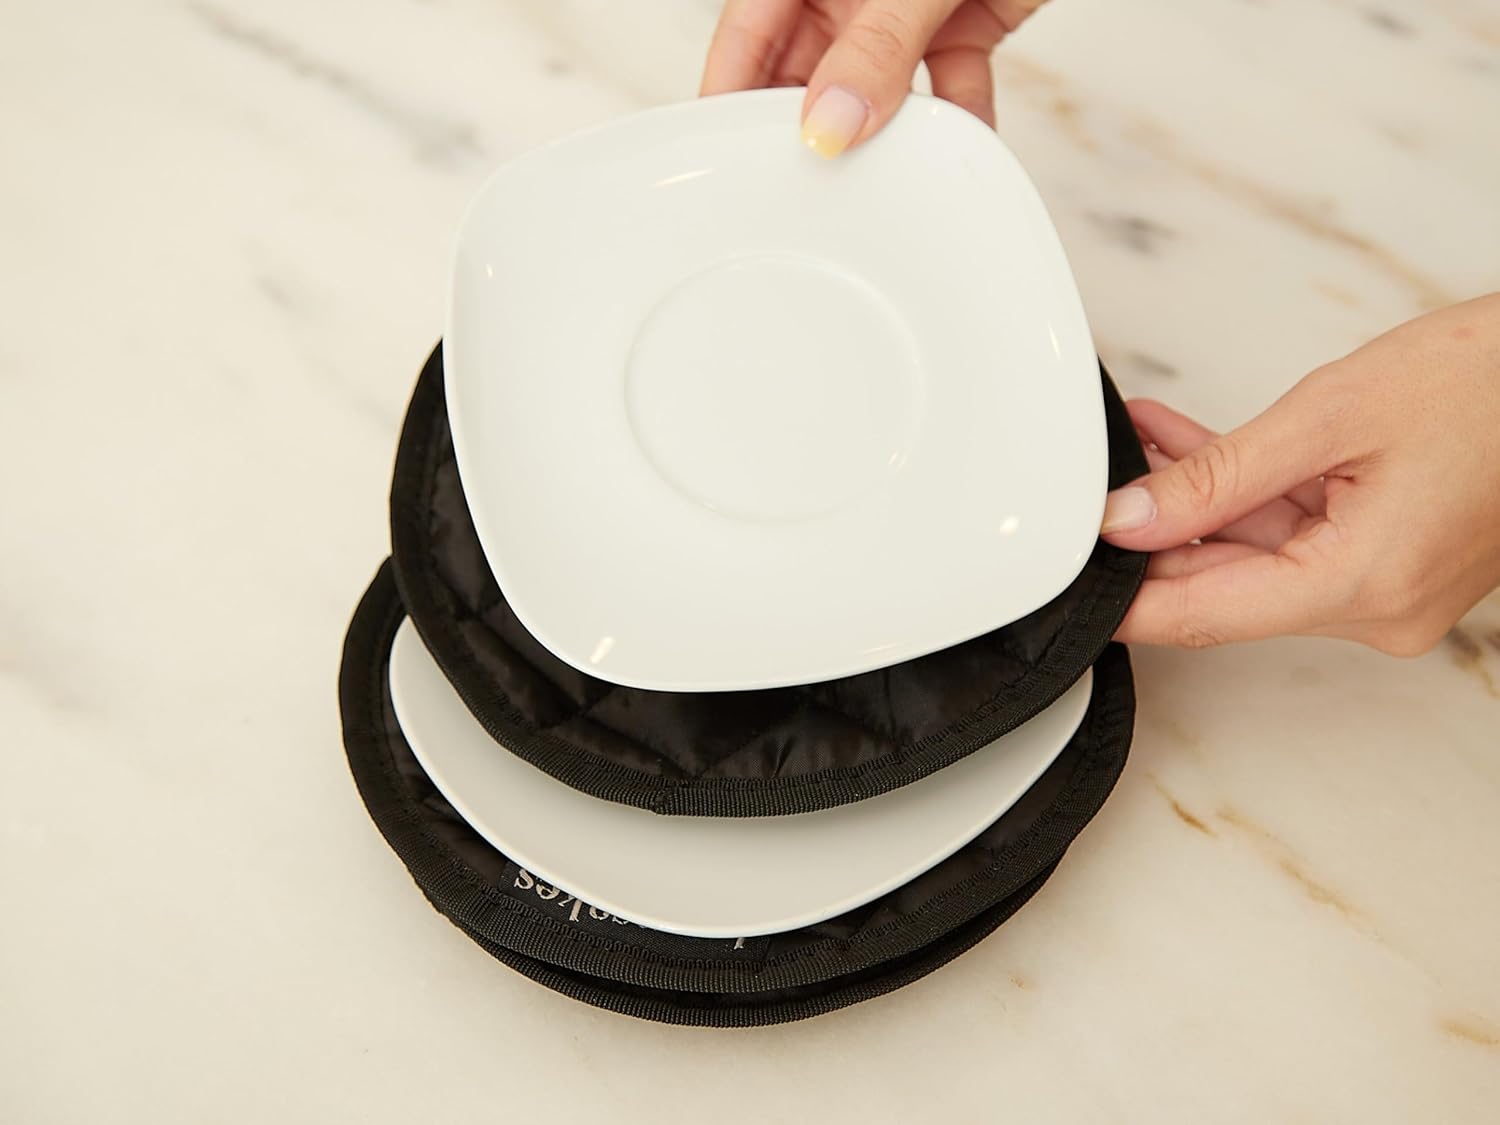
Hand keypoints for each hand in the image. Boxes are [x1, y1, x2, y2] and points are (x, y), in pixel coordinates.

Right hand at [700, 1, 1047, 156]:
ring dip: (886, 134)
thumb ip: (876, 47)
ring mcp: (903, 9)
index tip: (727, 156)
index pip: (748, 34)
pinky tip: (954, 155)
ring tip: (877, 181)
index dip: (731, 95)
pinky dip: (954, 122)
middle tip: (804, 185)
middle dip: (811, 127)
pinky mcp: (960, 25)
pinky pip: (946, 88)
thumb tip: (833, 123)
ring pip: (878, 90)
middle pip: (808, 71)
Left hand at [1101, 294, 1499, 654]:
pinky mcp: (1389, 561)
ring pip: (1253, 557)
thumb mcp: (1329, 417)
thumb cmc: (1489, 382)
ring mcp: (1386, 590)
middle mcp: (1376, 608)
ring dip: (1193, 505)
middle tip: (1095, 491)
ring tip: (1136, 446)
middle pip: (1223, 590)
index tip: (1067, 587)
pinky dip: (1243, 496)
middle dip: (1152, 539)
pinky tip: (1186, 448)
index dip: (1124, 602)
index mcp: (1361, 586)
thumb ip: (1217, 476)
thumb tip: (1129, 519)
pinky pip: (1292, 536)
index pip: (1202, 617)